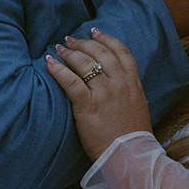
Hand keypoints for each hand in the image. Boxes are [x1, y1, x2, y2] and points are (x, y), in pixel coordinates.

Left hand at [46, 29, 150, 160]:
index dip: (106, 39)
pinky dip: (58, 70)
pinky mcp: (88, 105)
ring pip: (84, 63)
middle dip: (83, 43)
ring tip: (59, 49)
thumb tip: (117, 82)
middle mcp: (120, 83)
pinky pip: (70, 81)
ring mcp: (105, 93)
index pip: (121, 51)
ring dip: (70, 53)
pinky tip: (50, 64)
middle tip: (70, 40)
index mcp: (133, 83)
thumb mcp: (138, 106)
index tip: (95, 31)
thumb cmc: (133, 136)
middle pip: (100, 53)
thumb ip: (128, 91)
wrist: (131, 156)